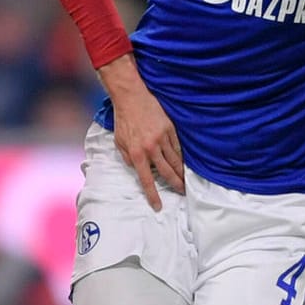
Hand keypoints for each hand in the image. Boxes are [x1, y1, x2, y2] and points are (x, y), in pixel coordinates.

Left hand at [98, 55, 184, 209]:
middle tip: (182, 193)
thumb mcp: (119, 143)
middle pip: (167, 172)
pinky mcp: (170, 129)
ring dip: (181, 172)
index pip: (146, 180)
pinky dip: (180, 156)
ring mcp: (162, 138)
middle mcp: (151, 148)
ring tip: (186, 181)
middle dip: (175, 185)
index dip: (153, 195)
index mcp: (137, 153)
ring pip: (175, 160)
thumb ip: (128, 158)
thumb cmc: (123, 120)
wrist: (131, 98)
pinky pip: (177, 147)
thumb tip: (139, 169)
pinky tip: (183, 162)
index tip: (158, 206)